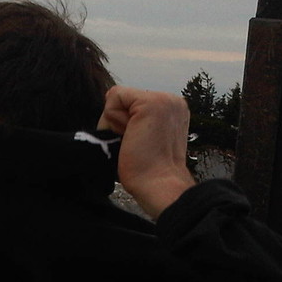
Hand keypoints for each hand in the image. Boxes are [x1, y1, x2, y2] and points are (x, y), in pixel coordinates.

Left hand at [97, 85, 196, 218]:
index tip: (140, 145)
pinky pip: (114, 96)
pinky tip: (130, 135)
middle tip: (137, 145)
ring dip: (116, 124)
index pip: (131, 105)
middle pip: (123, 101)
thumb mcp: (143, 139)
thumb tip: (109, 115)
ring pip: (117, 99)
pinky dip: (112, 118)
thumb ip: (133, 123)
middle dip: (119, 124)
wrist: (159, 185)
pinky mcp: (151, 102)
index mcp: (171, 111)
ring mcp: (164, 99)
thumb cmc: (148, 172)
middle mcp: (171, 101)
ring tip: (136, 142)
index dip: (124, 126)